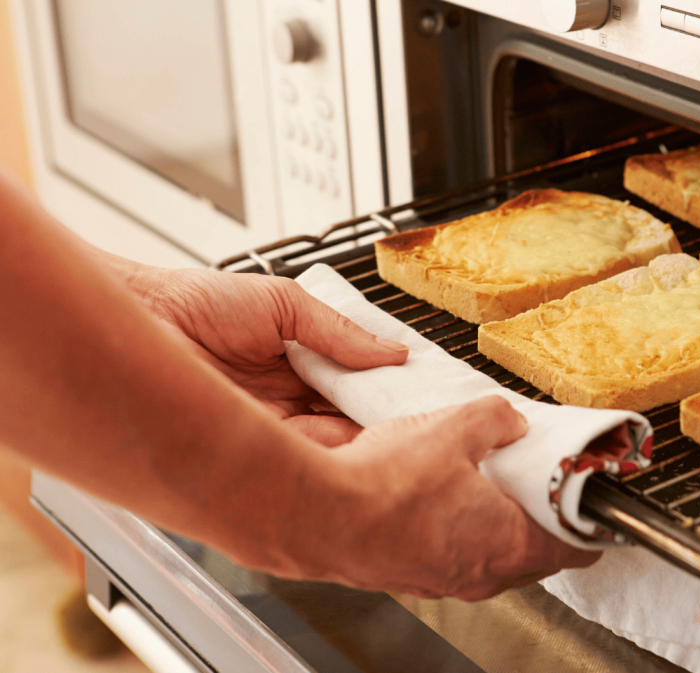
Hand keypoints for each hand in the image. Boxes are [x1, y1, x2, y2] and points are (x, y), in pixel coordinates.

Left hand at [145, 269, 408, 444]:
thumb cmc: (197, 302)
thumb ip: (339, 330)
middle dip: (384, 417)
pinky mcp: (254, 444)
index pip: (357, 384)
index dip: (389, 389)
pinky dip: (331, 450)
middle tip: (418, 415)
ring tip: (395, 428)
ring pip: (335, 441)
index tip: (421, 391)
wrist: (144, 319)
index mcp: (301, 363)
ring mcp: (274, 424)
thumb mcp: (284, 304)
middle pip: (352, 417)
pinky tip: (353, 439)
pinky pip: (304, 454)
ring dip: (363, 436)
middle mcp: (291, 398)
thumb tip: (393, 351)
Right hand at [287, 396, 600, 599]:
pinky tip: (431, 494)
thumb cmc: (383, 486)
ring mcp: (439, 579)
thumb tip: (508, 419)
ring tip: (480, 480)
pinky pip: (444, 551)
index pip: (574, 546)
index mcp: (508, 544)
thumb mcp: (455, 429)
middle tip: (535, 483)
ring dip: (490, 523)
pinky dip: (449, 528)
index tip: (591, 505)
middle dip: (538, 519)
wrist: (312, 514)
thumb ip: (495, 420)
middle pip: (532, 553)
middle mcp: (479, 573)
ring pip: (485, 554)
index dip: (588, 521)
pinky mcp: (404, 573)